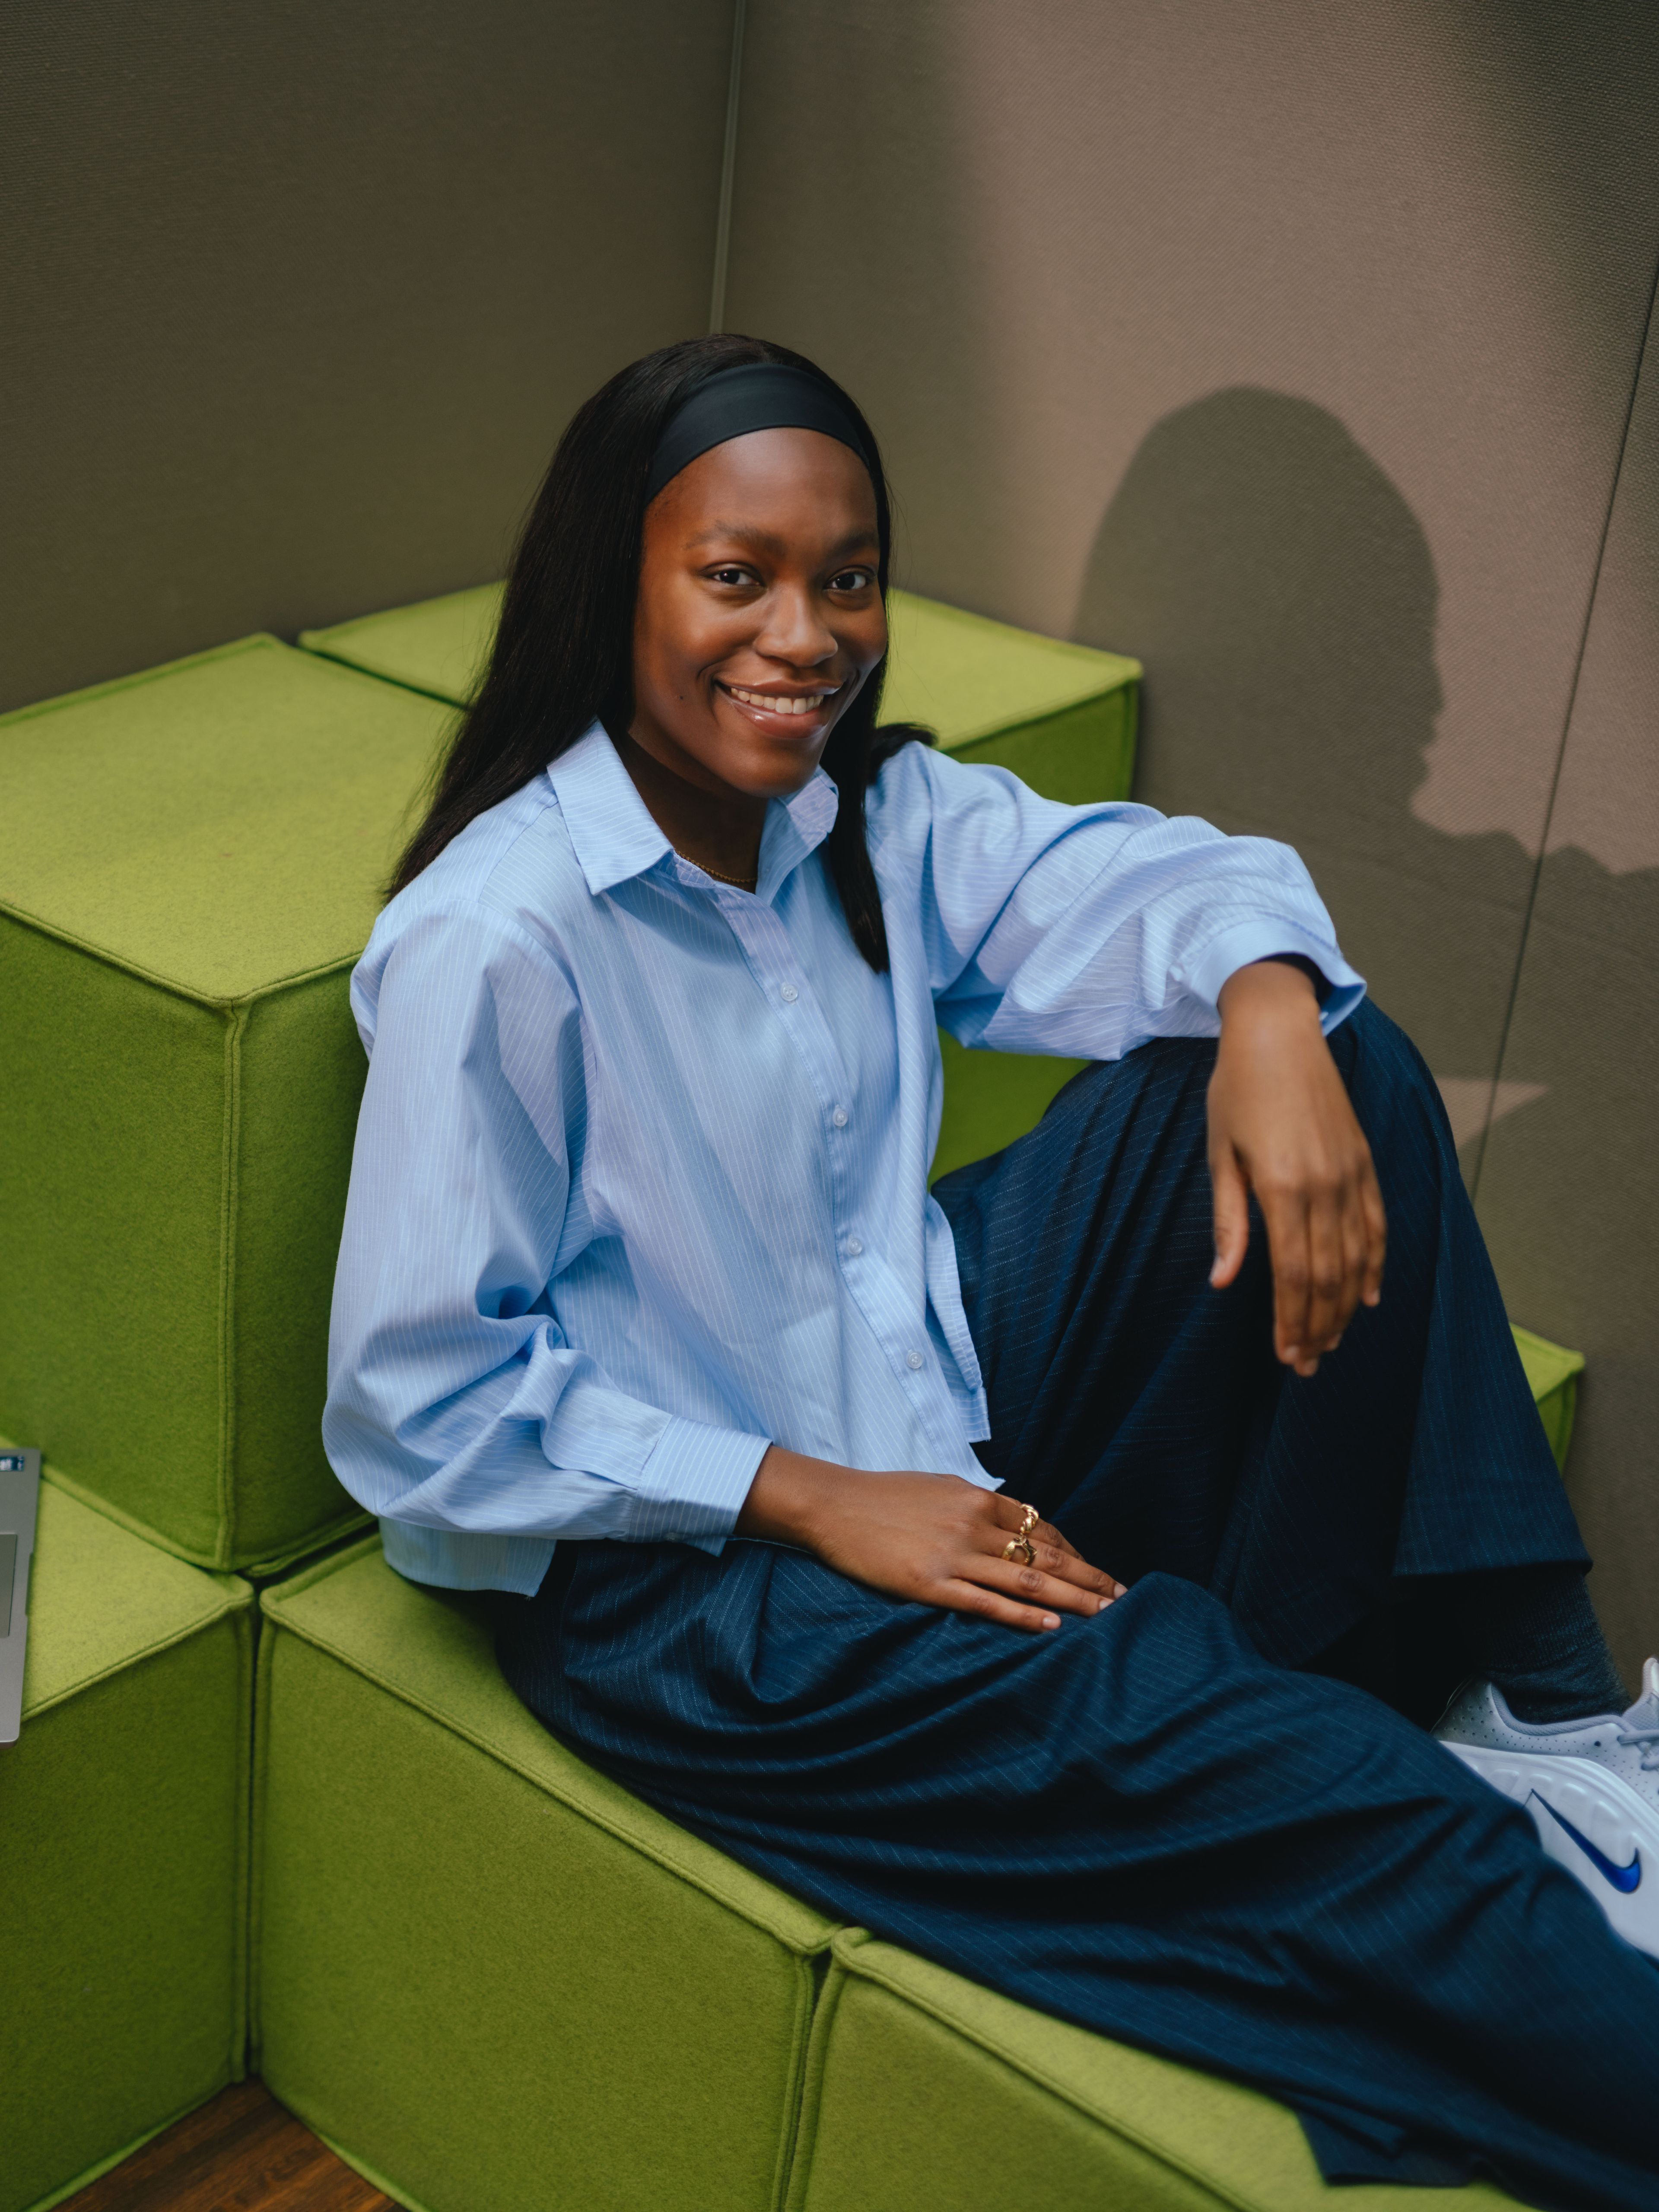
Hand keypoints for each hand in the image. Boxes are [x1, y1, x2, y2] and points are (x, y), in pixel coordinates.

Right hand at [735, 1447, 1123, 1631]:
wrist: (832, 1506)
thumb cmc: (883, 1496)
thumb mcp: (938, 1487)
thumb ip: (975, 1504)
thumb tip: (1007, 1517)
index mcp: (977, 1497)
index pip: (1041, 1526)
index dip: (1075, 1551)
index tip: (1098, 1570)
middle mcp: (973, 1523)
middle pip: (1046, 1553)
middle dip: (1089, 1577)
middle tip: (1123, 1596)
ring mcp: (953, 1554)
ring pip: (1027, 1578)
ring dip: (1072, 1598)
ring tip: (1105, 1615)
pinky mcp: (930, 1584)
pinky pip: (987, 1602)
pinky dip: (1024, 1615)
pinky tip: (1052, 1627)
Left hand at [1209, 959, 1385, 1377]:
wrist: (1278, 1033)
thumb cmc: (1238, 1091)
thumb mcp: (1221, 1155)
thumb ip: (1229, 1221)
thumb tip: (1223, 1281)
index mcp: (1281, 1187)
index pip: (1292, 1274)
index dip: (1292, 1321)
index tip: (1288, 1354)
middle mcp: (1324, 1186)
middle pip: (1328, 1276)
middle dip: (1319, 1326)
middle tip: (1308, 1363)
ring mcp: (1350, 1174)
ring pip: (1355, 1258)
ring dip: (1345, 1306)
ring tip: (1333, 1340)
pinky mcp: (1364, 1161)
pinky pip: (1377, 1225)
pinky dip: (1375, 1264)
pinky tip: (1369, 1295)